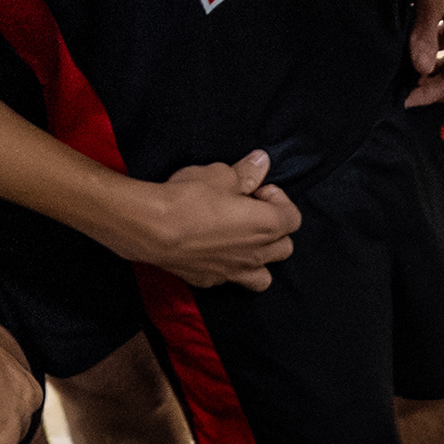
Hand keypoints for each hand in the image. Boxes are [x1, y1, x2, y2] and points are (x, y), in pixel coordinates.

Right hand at [121, 153, 301, 288]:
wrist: (150, 228)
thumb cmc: (188, 198)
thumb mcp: (220, 175)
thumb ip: (245, 172)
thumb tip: (261, 162)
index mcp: (266, 226)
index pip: (293, 217)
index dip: (277, 200)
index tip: (255, 190)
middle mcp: (256, 254)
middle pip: (284, 247)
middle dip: (273, 228)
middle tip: (248, 211)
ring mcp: (234, 272)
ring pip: (264, 275)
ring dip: (259, 257)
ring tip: (240, 240)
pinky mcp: (210, 281)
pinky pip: (231, 279)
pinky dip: (229, 267)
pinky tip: (212, 252)